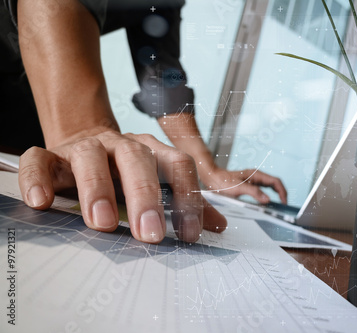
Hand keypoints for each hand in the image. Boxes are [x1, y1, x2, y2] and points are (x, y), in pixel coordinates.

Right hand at [17, 129, 226, 243]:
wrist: (85, 141)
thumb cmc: (125, 171)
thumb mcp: (158, 183)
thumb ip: (185, 202)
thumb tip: (218, 225)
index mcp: (152, 152)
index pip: (178, 166)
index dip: (187, 197)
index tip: (188, 235)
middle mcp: (121, 145)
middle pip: (137, 159)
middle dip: (146, 195)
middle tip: (151, 233)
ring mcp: (85, 148)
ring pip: (91, 157)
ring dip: (97, 189)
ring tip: (103, 222)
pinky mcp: (52, 155)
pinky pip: (40, 160)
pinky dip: (39, 178)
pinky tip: (42, 202)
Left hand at [200, 167, 287, 203]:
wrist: (212, 178)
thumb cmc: (223, 181)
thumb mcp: (239, 189)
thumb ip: (254, 193)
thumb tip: (267, 199)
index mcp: (256, 174)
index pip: (275, 181)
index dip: (282, 191)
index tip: (284, 201)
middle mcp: (256, 176)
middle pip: (274, 183)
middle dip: (281, 193)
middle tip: (283, 205)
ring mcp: (253, 180)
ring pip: (269, 186)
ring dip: (275, 194)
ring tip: (278, 204)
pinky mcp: (249, 184)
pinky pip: (263, 189)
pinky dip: (267, 195)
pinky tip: (266, 202)